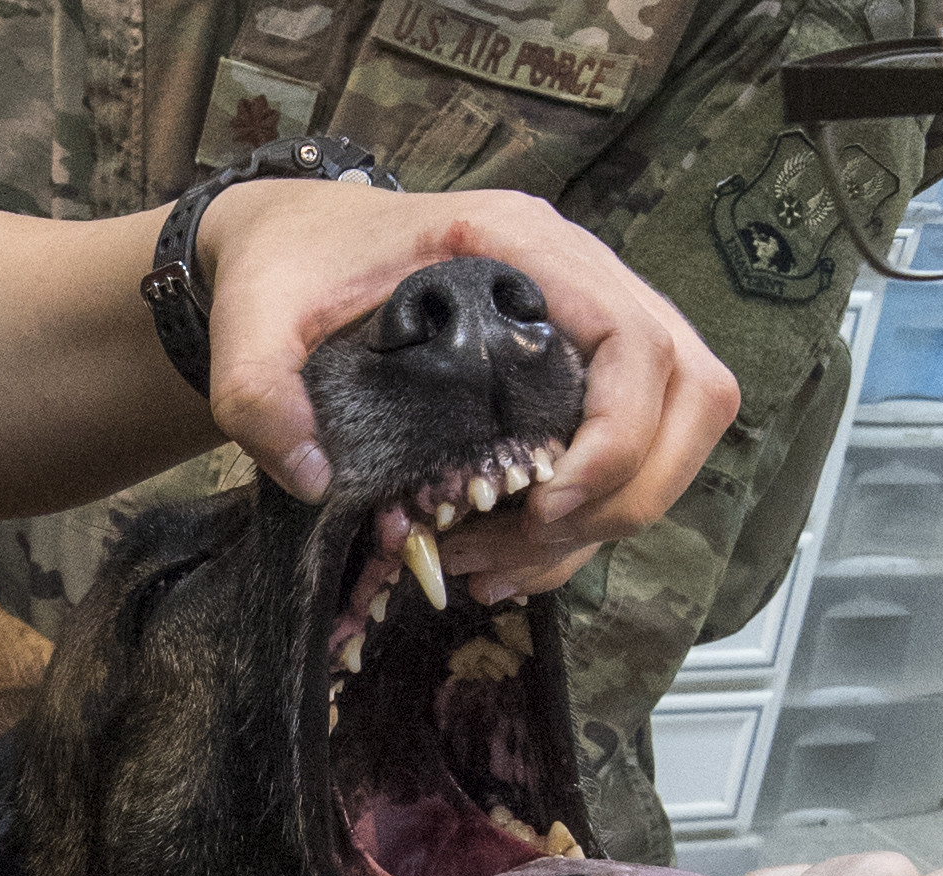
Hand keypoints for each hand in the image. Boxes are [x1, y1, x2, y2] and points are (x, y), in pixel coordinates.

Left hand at [196, 179, 738, 597]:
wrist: (286, 244)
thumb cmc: (285, 267)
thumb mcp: (252, 322)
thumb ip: (259, 393)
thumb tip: (312, 476)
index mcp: (520, 244)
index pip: (637, 342)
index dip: (619, 440)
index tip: (544, 506)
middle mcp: (576, 275)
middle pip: (690, 389)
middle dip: (632, 492)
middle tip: (534, 539)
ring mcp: (586, 321)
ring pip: (674, 429)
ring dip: (606, 518)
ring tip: (499, 565)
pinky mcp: (574, 369)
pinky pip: (626, 452)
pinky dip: (581, 523)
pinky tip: (506, 560)